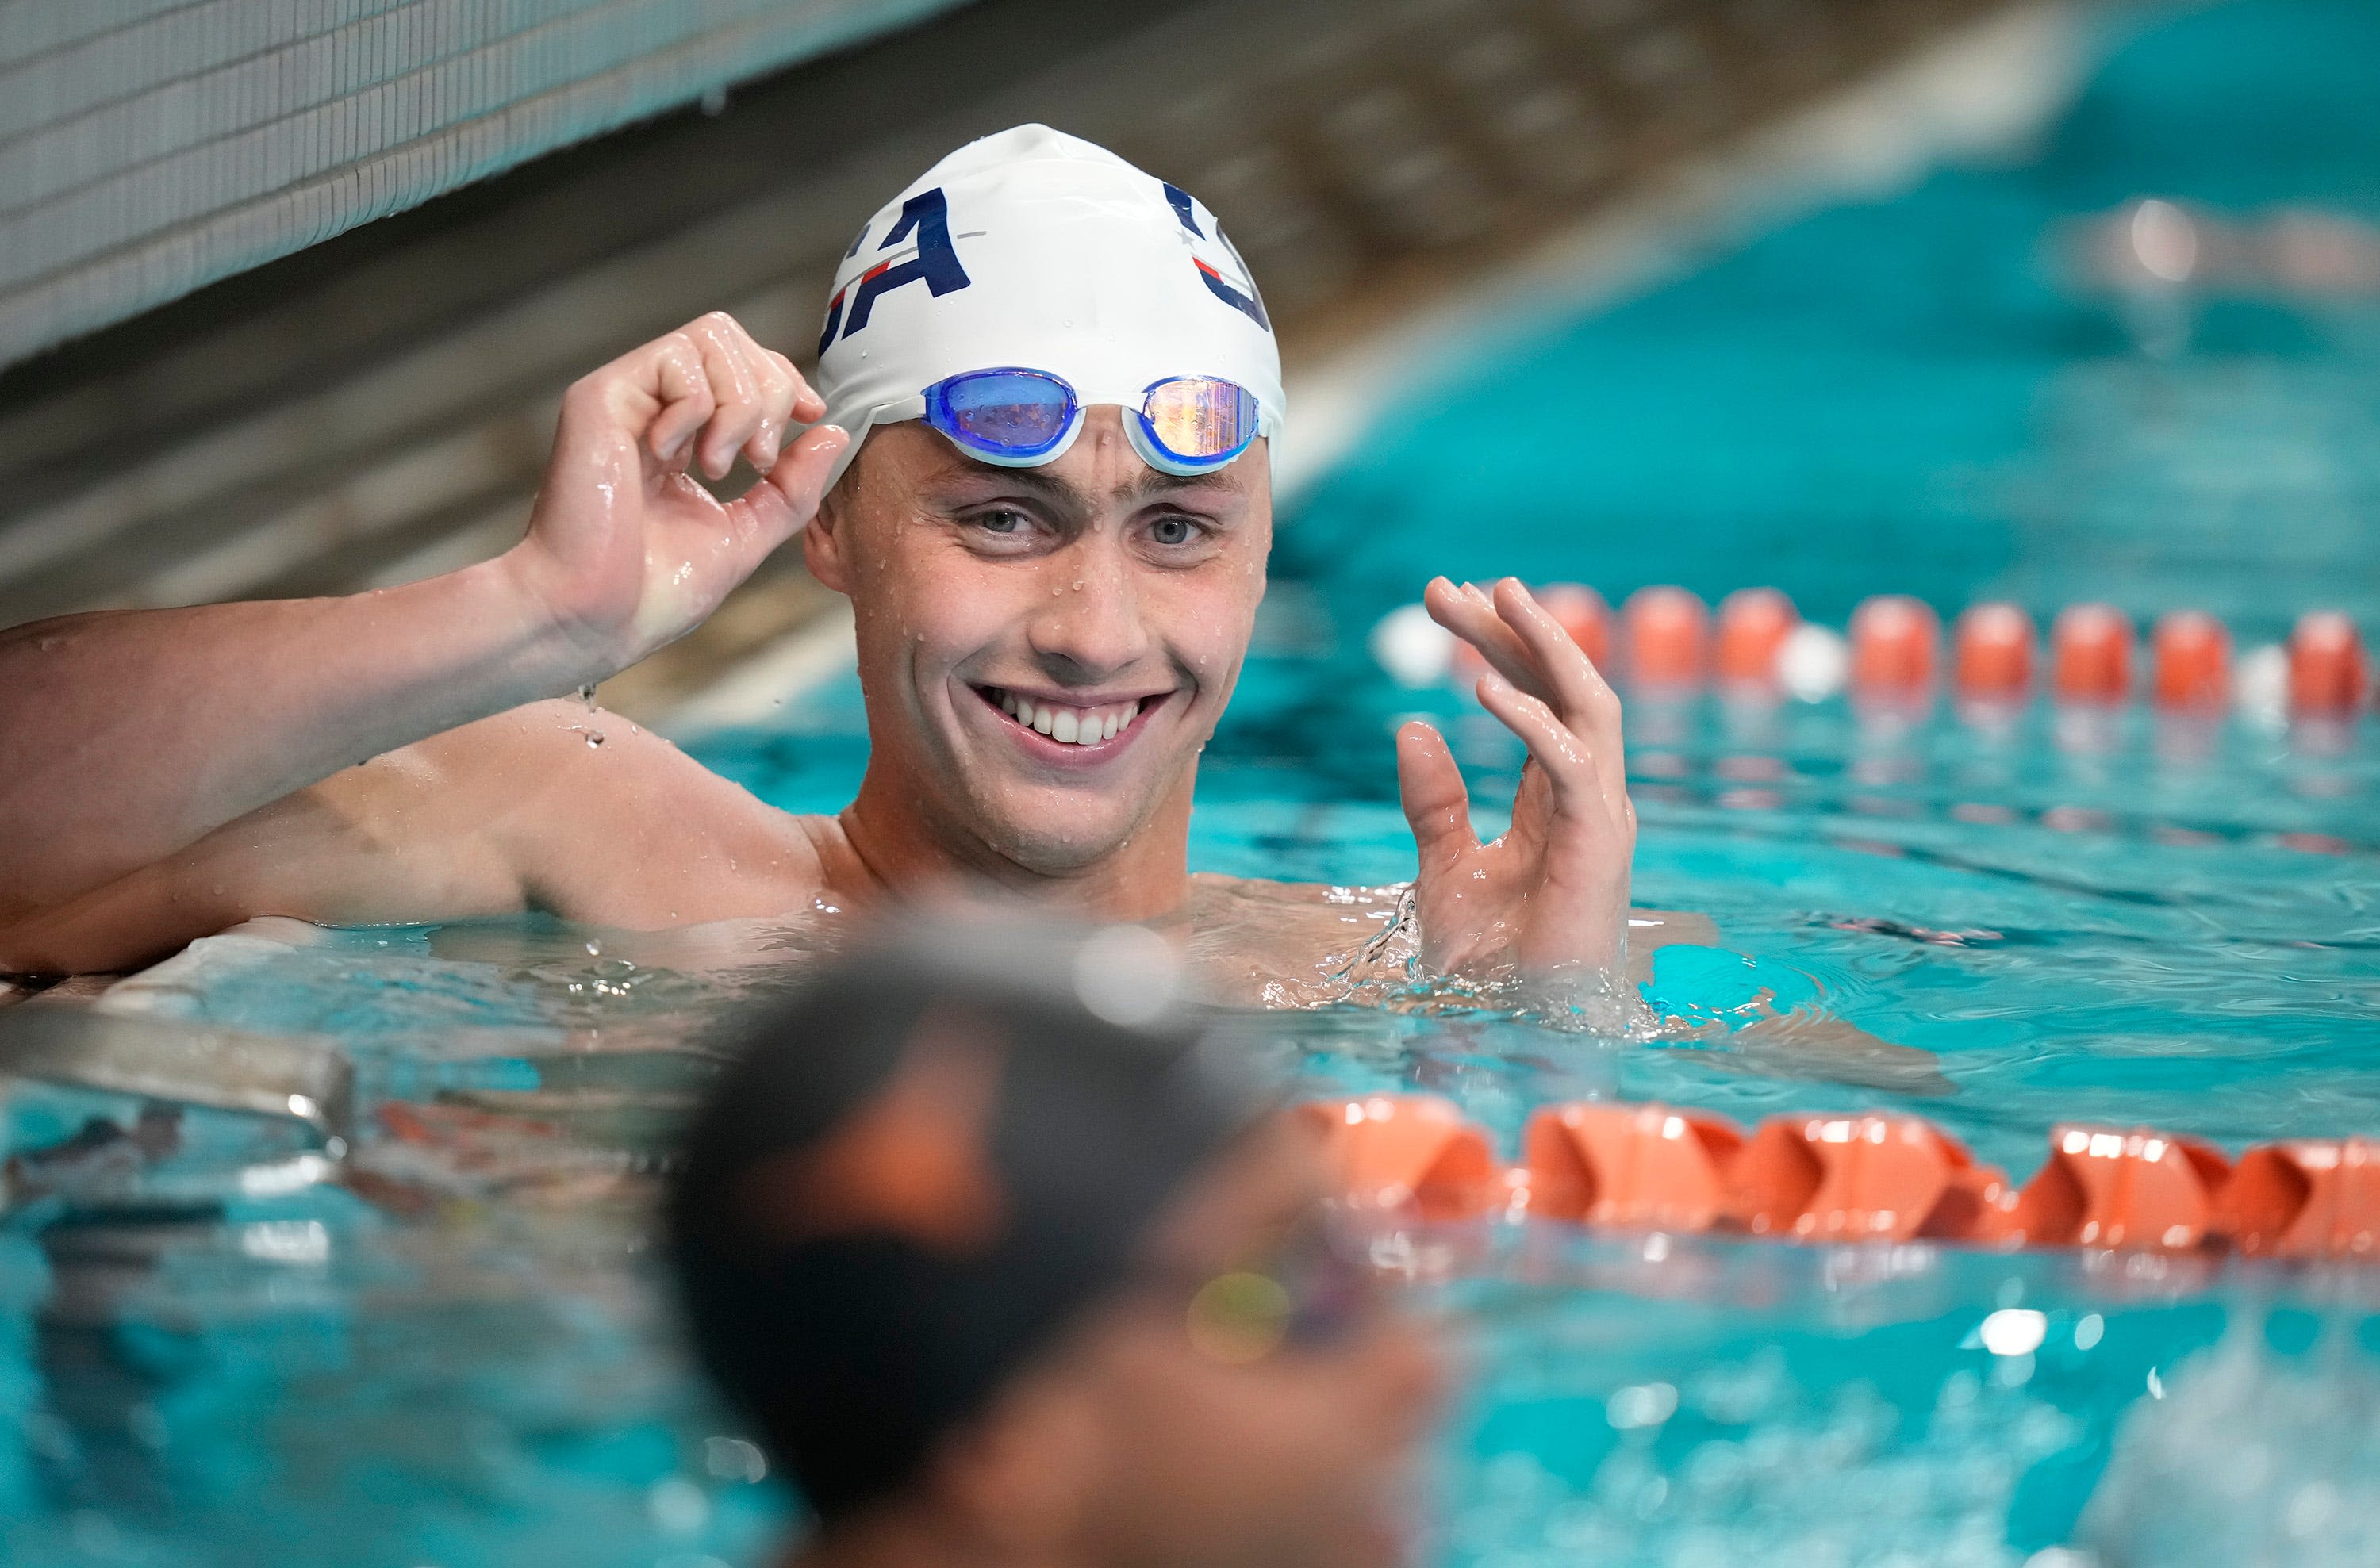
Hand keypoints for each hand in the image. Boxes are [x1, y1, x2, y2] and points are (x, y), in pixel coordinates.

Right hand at [503, 311, 848, 675]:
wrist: (595, 619)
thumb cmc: (652, 592)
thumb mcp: (745, 535)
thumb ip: (791, 487)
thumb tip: (831, 432)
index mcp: (679, 436)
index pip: (741, 365)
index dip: (783, 380)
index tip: (810, 416)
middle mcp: (649, 408)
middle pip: (730, 337)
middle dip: (770, 391)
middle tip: (758, 460)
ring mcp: (625, 399)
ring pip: (711, 337)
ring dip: (739, 404)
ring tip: (718, 466)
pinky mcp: (600, 398)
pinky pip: (677, 360)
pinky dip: (697, 410)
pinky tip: (672, 459)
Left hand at [1396, 577, 1636, 984]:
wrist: (1512, 1027)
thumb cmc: (1491, 964)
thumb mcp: (1445, 868)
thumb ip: (1434, 801)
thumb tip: (1412, 727)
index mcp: (1558, 799)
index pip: (1537, 697)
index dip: (1498, 645)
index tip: (1448, 601)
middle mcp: (1590, 797)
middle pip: (1562, 687)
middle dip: (1510, 630)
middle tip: (1450, 587)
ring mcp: (1602, 818)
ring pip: (1588, 706)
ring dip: (1542, 648)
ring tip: (1495, 599)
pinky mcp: (1598, 845)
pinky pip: (1570, 765)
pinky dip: (1530, 723)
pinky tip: (1482, 690)